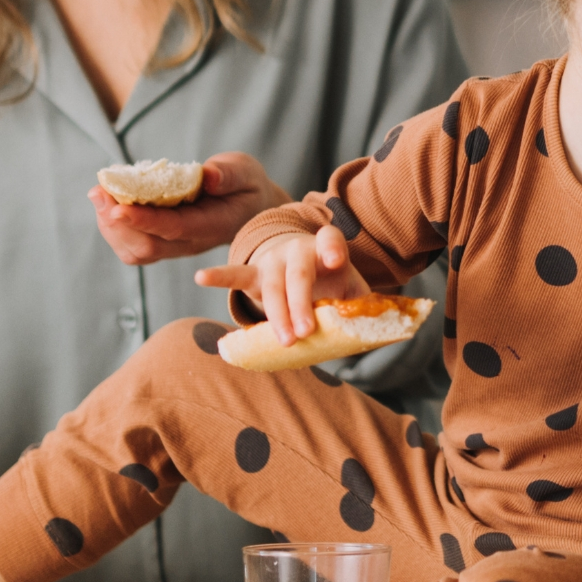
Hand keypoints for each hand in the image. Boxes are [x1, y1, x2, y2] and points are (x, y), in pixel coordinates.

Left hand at [91, 152, 289, 265]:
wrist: (249, 208)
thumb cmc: (246, 186)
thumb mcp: (246, 172)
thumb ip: (229, 174)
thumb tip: (208, 176)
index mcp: (212, 226)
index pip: (173, 229)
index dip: (143, 221)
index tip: (116, 208)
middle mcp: (190, 243)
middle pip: (146, 247)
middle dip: (116, 222)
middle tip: (98, 191)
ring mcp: (175, 247)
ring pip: (135, 251)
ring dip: (110, 227)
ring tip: (98, 194)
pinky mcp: (163, 243)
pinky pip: (132, 246)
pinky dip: (114, 228)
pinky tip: (107, 203)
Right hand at [194, 224, 367, 344]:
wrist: (303, 263)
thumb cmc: (331, 279)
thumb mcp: (350, 286)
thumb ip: (363, 303)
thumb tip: (381, 328)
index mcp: (327, 248)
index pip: (331, 241)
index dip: (333, 248)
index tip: (335, 261)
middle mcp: (299, 249)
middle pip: (298, 274)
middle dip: (300, 304)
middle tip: (304, 334)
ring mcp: (274, 259)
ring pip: (272, 284)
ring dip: (276, 313)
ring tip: (283, 340)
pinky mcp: (254, 271)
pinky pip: (235, 273)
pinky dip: (219, 275)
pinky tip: (201, 277)